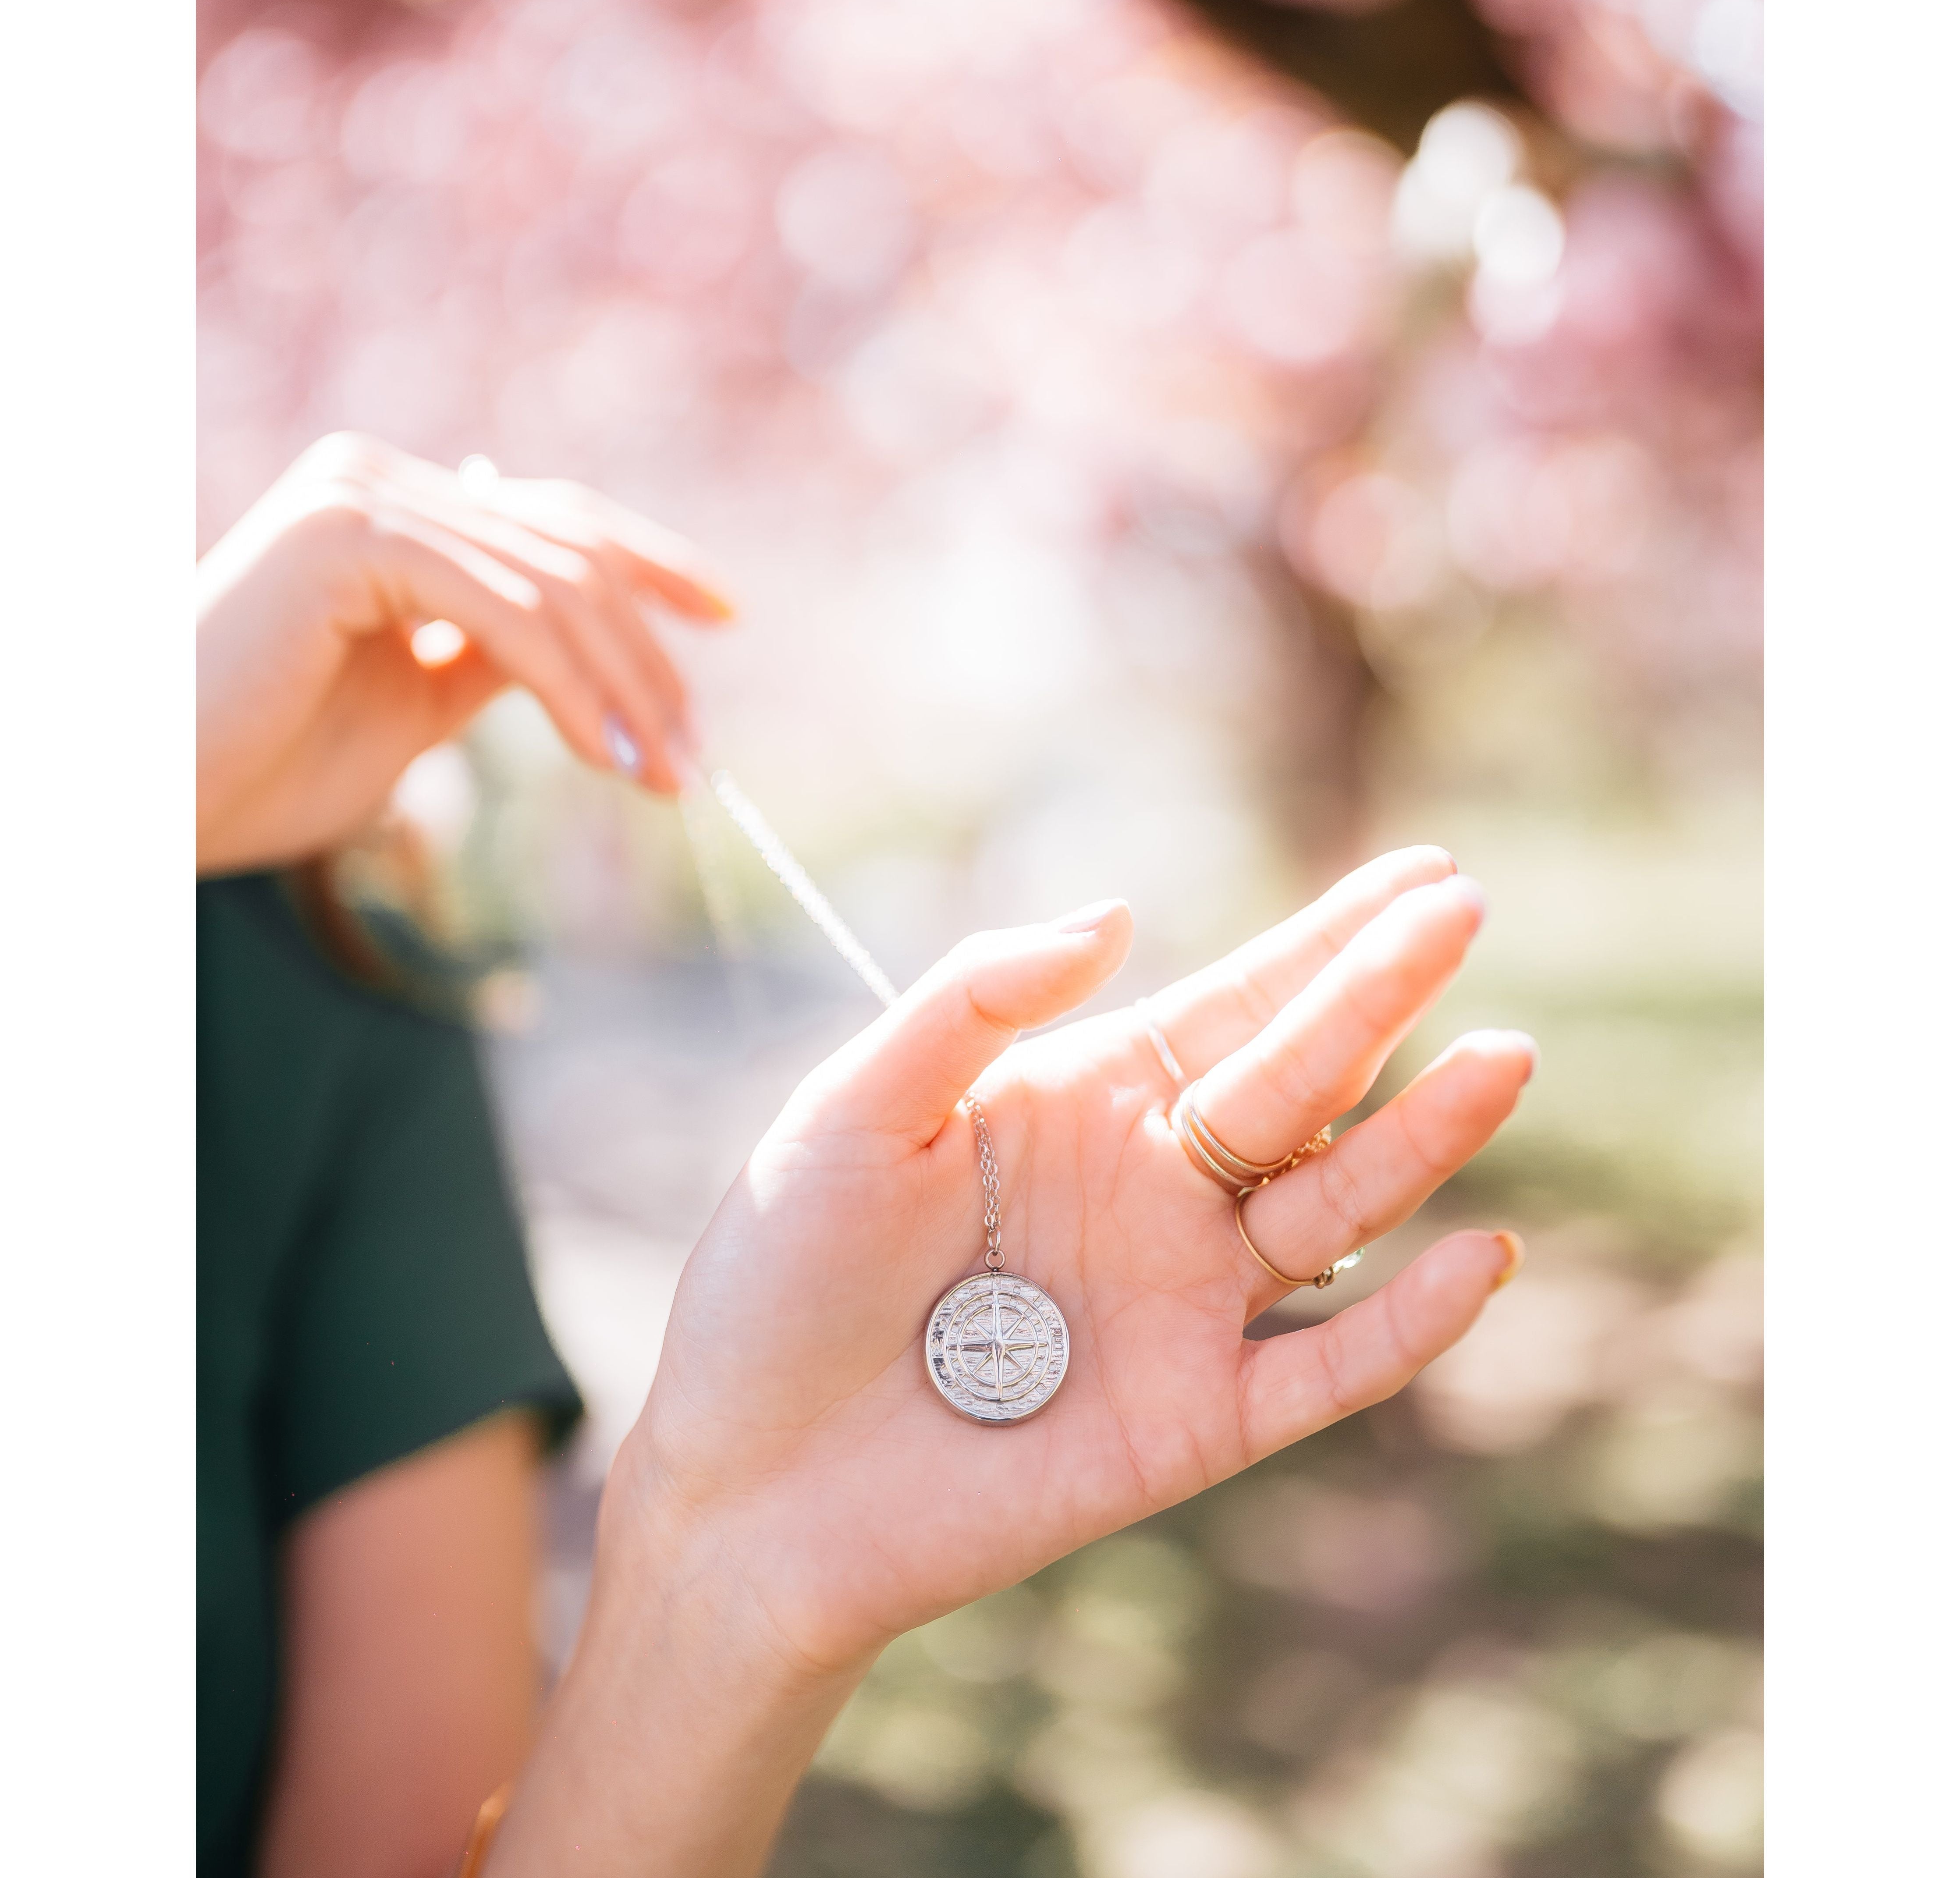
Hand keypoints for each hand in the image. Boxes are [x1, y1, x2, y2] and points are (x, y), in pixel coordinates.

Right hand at [195, 434, 731, 871]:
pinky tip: (603, 754)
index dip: (651, 563)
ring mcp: (362, 498)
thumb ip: (493, 660)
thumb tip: (588, 658)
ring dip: (625, 689)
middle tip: (694, 753)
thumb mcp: (419, 705)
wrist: (158, 795)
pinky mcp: (350, 539)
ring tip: (664, 773)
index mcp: (395, 510)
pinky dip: (570, 687)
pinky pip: (503, 612)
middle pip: (569, 552)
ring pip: (551, 585)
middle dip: (651, 658)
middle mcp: (379, 482)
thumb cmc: (270, 760)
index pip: (553, 519)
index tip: (725, 616)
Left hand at [493, 850, 1533, 1873]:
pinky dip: (1404, 1322)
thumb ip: (972, 1005)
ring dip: (1421, 1137)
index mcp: (1081, 1105)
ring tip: (1502, 1055)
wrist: (747, 1480)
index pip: (1231, 1004)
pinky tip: (1481, 1252)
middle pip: (1297, 1081)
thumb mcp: (852, 1109)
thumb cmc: (778, 1279)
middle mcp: (1153, 1192)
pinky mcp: (1195, 1421)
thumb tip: (1117, 913)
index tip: (1421, 873)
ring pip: (1334, 1207)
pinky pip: (1325, 1368)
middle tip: (1467, 910)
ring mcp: (1184, 1305)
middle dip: (1380, 995)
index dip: (1324, 939)